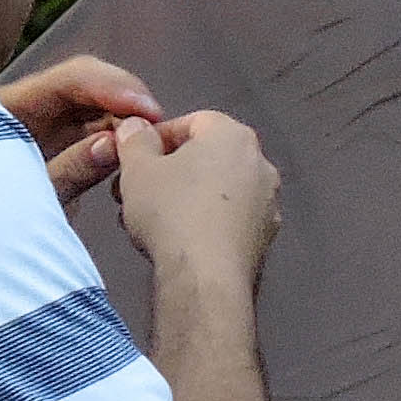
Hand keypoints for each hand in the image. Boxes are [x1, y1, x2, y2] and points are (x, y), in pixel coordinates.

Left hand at [0, 53, 168, 203]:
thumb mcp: (23, 201)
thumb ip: (66, 172)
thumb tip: (111, 145)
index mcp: (6, 107)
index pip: (70, 79)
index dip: (112, 87)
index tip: (147, 109)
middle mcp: (26, 106)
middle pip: (86, 86)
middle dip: (125, 102)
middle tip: (159, 128)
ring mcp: (40, 124)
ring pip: (93, 108)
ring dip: (124, 121)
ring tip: (153, 143)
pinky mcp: (53, 145)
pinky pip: (91, 131)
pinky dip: (114, 139)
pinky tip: (134, 156)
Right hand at [113, 109, 280, 282]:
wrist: (207, 278)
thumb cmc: (171, 212)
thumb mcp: (137, 168)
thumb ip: (135, 139)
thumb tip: (136, 126)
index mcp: (234, 135)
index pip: (192, 121)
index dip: (157, 137)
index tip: (132, 158)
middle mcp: (261, 163)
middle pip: (207, 157)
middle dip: (170, 171)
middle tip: (137, 190)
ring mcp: (268, 202)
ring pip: (218, 190)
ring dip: (186, 197)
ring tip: (153, 219)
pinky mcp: (266, 237)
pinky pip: (230, 218)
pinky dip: (206, 221)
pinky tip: (180, 241)